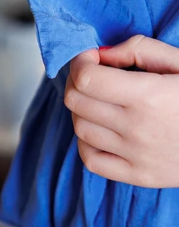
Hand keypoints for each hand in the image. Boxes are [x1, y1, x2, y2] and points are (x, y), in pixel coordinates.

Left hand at [64, 36, 178, 186]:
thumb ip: (141, 50)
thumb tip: (102, 54)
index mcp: (149, 96)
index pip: (87, 79)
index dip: (81, 63)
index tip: (91, 59)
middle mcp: (137, 128)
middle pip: (77, 103)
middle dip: (78, 83)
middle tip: (93, 76)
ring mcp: (136, 156)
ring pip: (80, 129)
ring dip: (82, 111)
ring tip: (101, 101)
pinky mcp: (139, 176)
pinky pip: (91, 160)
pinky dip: (86, 142)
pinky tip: (101, 129)